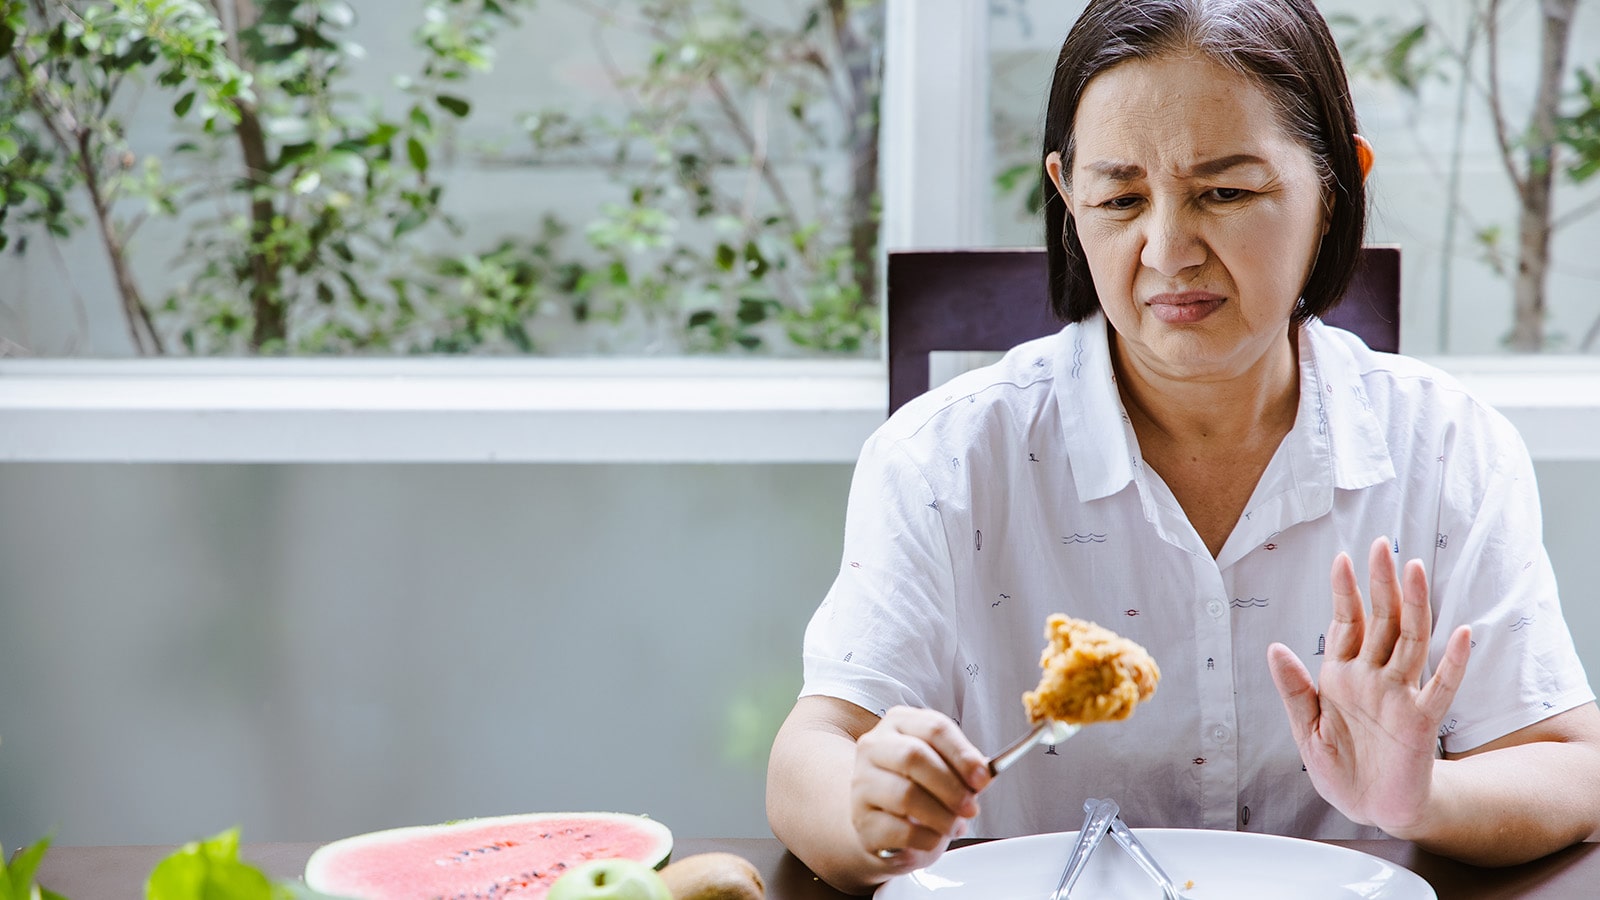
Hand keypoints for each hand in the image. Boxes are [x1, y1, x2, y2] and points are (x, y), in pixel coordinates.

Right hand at [850, 705, 991, 870]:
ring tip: (954, 825)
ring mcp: (861, 782)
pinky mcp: (861, 819)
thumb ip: (964, 770)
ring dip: (941, 816)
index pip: (934, 727)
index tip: (982, 778)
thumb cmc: (915, 790)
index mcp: (899, 723)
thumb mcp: (941, 770)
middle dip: (951, 786)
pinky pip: (900, 829)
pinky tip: (933, 838)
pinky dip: (926, 837)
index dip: (962, 754)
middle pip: (914, 756)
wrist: (879, 822)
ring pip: (906, 794)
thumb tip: (985, 774)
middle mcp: (873, 746)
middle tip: (971, 807)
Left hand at [1267, 537, 1471, 835]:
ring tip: (1416, 570)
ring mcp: (1400, 695)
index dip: (1344, 592)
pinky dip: (1452, 662)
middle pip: (1381, 621)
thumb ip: (1293, 688)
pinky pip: (1441, 687)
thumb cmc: (1340, 766)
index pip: (1346, 624)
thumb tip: (1275, 647)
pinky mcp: (1421, 721)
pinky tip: (1462, 635)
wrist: (1369, 807)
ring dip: (1414, 606)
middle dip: (1380, 584)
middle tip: (1381, 546)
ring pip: (1410, 641)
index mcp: (1342, 676)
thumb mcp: (1305, 728)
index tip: (1342, 558)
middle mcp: (1373, 677)